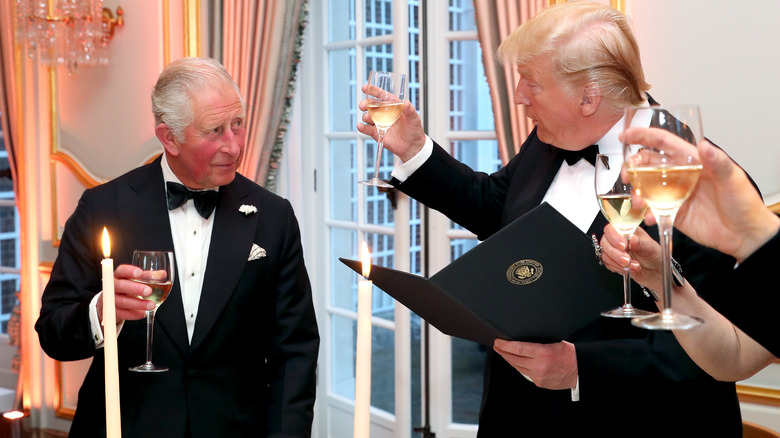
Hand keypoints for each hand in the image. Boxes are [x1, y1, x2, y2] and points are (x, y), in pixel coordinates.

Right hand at [97, 264, 155, 323]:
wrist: (113, 304)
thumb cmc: (128, 288)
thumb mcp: (136, 281)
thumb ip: (148, 277)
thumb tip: (162, 274)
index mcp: (119, 276)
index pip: (122, 270)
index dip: (129, 271)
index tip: (140, 273)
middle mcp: (112, 286)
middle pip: (120, 285)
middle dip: (135, 288)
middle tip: (148, 291)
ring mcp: (109, 299)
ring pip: (121, 301)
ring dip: (138, 304)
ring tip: (151, 305)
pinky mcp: (111, 311)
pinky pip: (121, 313)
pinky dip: (133, 314)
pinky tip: (143, 313)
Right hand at [356, 84, 426, 162]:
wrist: (412, 146)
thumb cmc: (414, 130)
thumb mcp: (415, 119)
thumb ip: (410, 110)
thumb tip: (406, 102)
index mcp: (393, 106)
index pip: (382, 96)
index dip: (373, 91)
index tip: (365, 88)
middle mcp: (384, 113)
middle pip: (372, 105)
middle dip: (366, 104)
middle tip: (363, 105)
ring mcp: (380, 123)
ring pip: (368, 117)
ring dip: (365, 116)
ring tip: (367, 118)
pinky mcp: (377, 133)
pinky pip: (367, 129)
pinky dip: (362, 127)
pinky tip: (360, 126)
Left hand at [493, 339, 577, 389]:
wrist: (581, 371)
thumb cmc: (571, 355)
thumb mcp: (556, 342)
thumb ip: (539, 344)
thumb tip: (524, 341)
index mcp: (543, 353)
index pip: (518, 348)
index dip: (505, 345)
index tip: (498, 342)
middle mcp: (539, 366)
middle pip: (514, 359)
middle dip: (503, 352)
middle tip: (497, 346)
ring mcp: (538, 376)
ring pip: (518, 367)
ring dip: (509, 360)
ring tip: (503, 353)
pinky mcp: (540, 383)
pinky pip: (525, 374)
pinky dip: (519, 367)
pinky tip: (515, 363)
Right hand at [600, 225, 664, 292]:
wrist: (655, 271)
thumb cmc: (654, 255)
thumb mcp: (651, 248)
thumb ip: (641, 243)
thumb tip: (632, 239)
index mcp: (627, 230)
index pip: (611, 228)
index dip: (614, 237)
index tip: (623, 246)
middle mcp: (618, 239)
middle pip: (605, 242)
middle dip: (616, 253)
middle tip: (627, 260)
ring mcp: (614, 250)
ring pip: (605, 254)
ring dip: (618, 262)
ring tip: (632, 265)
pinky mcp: (613, 261)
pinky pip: (607, 264)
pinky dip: (617, 268)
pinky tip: (628, 269)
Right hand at [621, 127, 779, 262]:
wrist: (744, 235)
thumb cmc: (743, 203)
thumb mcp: (733, 179)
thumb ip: (718, 162)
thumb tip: (704, 146)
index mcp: (692, 161)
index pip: (664, 143)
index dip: (643, 136)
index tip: (626, 135)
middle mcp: (679, 175)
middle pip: (648, 164)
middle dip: (632, 166)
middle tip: (627, 175)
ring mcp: (674, 194)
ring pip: (645, 187)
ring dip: (636, 191)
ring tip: (638, 201)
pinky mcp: (672, 212)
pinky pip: (653, 210)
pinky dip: (647, 213)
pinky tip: (651, 218)